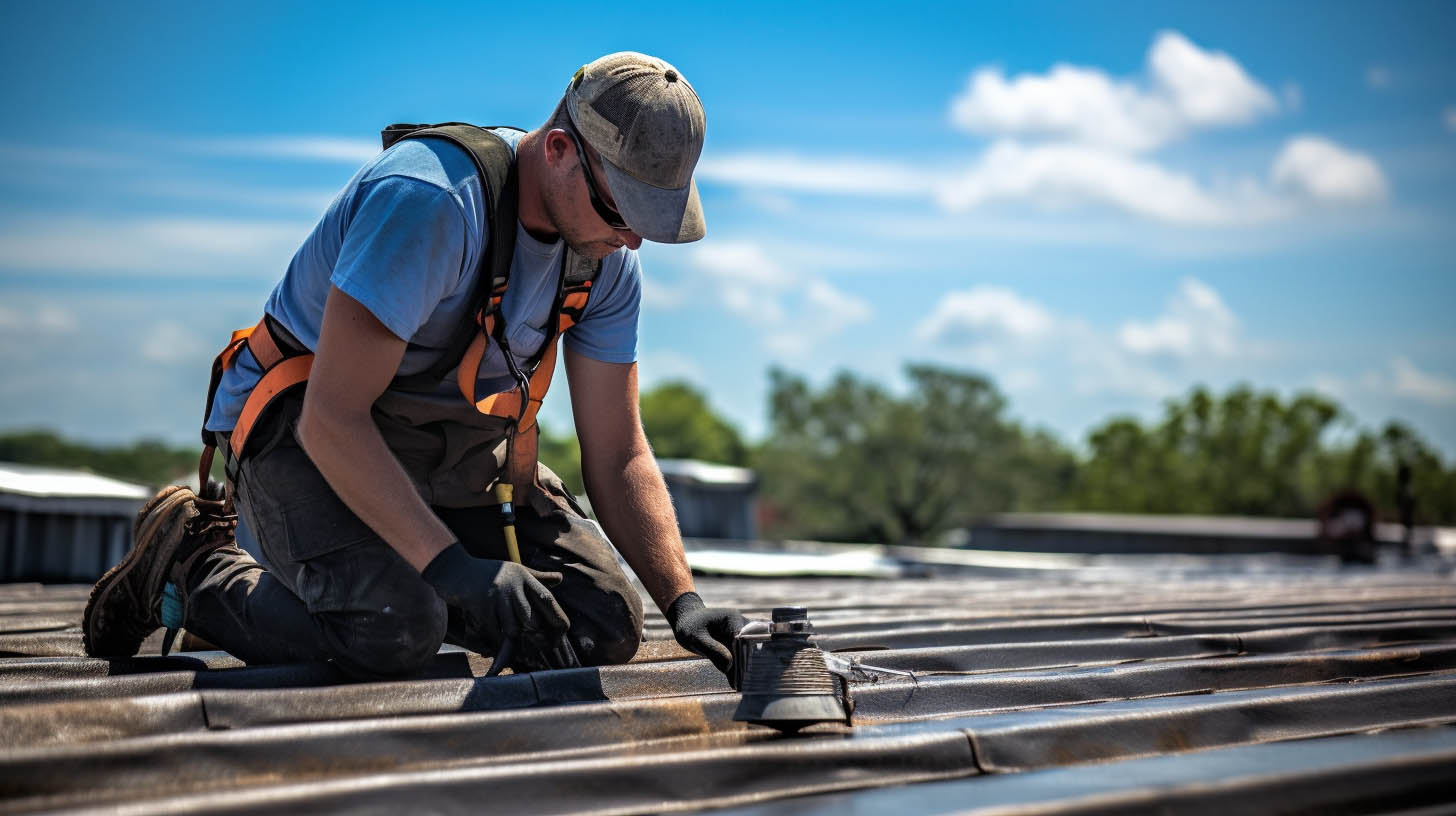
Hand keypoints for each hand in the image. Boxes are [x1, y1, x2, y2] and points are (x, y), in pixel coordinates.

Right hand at [420, 542, 570, 660]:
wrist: (454, 569)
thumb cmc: (486, 572)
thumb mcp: (514, 570)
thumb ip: (537, 577)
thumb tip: (561, 578)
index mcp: (523, 576)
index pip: (546, 598)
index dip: (557, 617)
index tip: (562, 633)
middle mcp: (512, 585)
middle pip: (531, 620)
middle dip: (534, 637)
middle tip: (536, 649)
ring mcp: (497, 596)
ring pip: (513, 629)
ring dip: (513, 642)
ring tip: (514, 649)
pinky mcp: (481, 606)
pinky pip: (494, 631)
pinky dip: (496, 641)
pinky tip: (495, 643)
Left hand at [666, 591, 747, 677]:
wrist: (687, 620)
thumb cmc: (689, 626)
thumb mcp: (696, 638)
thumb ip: (712, 649)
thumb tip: (729, 665)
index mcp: (733, 620)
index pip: (745, 640)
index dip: (744, 657)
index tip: (742, 674)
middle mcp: (741, 625)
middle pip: (749, 647)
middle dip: (747, 664)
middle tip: (743, 683)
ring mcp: (740, 634)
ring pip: (746, 653)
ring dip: (743, 668)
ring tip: (741, 685)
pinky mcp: (736, 643)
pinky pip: (739, 656)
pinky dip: (737, 668)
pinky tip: (735, 683)